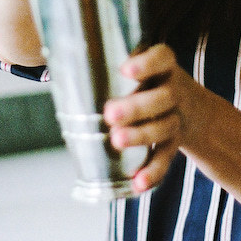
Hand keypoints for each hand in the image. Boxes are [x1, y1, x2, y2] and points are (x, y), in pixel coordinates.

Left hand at [102, 43, 196, 192]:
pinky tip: (138, 183)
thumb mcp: (135, 65)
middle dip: (136, 106)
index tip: (124, 68)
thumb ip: (102, 63)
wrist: (188, 106)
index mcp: (163, 66)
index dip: (146, 63)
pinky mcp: (174, 143)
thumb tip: (52, 57)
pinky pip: (166, 158)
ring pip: (164, 127)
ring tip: (116, 141)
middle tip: (110, 114)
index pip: (162, 57)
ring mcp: (176, 117)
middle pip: (163, 97)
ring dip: (140, 136)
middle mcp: (173, 90)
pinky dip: (153, 172)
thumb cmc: (144, 81)